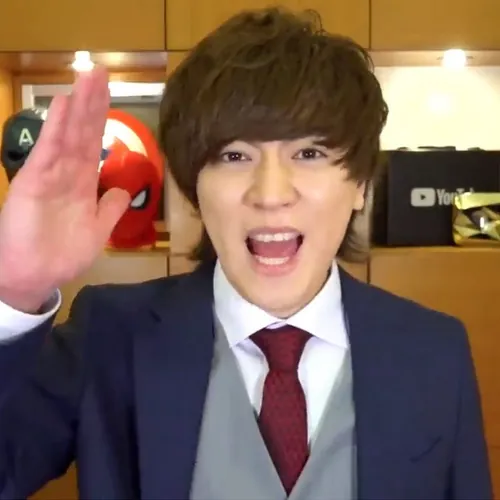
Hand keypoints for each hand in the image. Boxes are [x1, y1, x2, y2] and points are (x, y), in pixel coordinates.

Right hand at [0, 67, 129, 311]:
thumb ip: (110, 210)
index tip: (109, 94)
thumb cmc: (62, 255)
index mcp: (82, 183)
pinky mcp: (32, 181)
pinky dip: (55, 129)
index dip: (101, 119)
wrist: (34, 276)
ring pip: (66, 135)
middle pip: (82, 132)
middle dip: (91, 102)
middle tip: (100, 71)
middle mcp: (67, 173)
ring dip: (77, 106)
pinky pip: (47, 151)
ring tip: (86, 77)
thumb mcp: (97, 232)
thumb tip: (121, 191)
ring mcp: (49, 174)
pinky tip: (63, 105)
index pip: (94, 144)